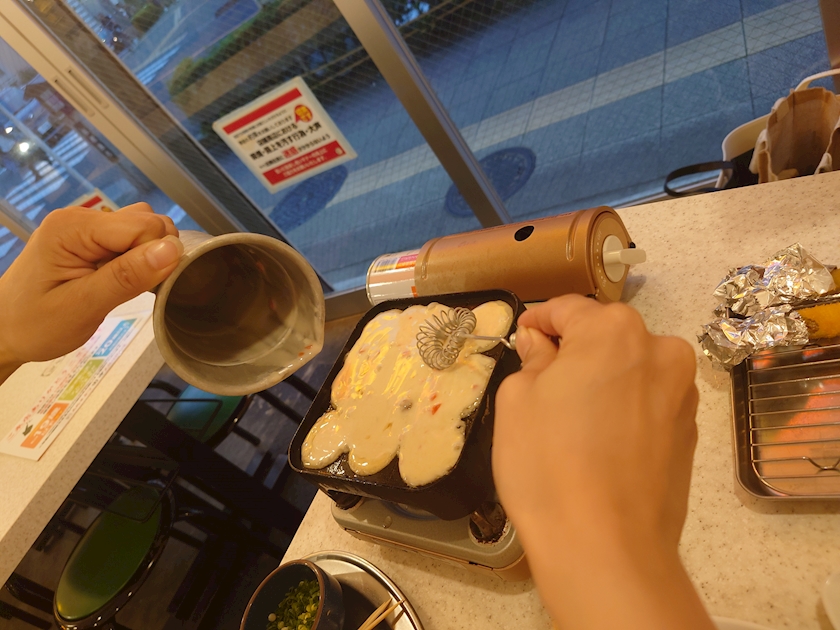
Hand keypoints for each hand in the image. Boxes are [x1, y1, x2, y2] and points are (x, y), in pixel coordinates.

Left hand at [0, 204, 182, 381]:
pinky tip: (119, 280)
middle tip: (129, 290)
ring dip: (146, 257)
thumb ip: (127, 276)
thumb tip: (173, 250)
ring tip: (122, 285)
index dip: (155, 257)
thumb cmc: (35, 325)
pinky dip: (136, 259)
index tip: (143, 289)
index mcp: (74, 228)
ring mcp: (85, 227)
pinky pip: (130, 239)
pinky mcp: (90, 239)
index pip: (143, 226)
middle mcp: (81, 218)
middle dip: (153, 255)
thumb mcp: (83, 306)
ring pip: (143, 228)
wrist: (4, 331)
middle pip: (147, 222)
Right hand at [494, 295, 712, 629]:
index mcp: (614, 330)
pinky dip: (623, 407)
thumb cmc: (549, 463)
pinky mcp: (689, 432)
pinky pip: (648, 401)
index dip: (539, 320)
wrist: (607, 546)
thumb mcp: (518, 400)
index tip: (521, 336)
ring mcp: (682, 393)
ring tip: (571, 415)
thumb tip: (541, 345)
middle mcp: (660, 350)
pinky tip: (599, 440)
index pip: (569, 308)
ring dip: (602, 378)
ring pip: (631, 368)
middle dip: (574, 349)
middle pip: (606, 335)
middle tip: (541, 378)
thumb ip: (533, 358)